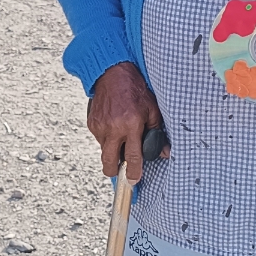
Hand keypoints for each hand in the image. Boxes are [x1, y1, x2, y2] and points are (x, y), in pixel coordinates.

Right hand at [87, 62, 168, 183]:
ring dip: (113, 151)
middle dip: (114, 171)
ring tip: (121, 137)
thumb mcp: (152, 109)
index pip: (133, 157)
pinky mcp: (92, 123)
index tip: (134, 181)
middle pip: (109, 163)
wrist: (113, 74)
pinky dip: (107, 138)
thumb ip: (157, 132)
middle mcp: (113, 128)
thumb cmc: (136, 91)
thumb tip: (164, 152)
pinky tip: (114, 126)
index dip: (134, 172)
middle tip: (121, 170)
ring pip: (104, 151)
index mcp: (131, 124)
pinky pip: (99, 140)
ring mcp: (100, 126)